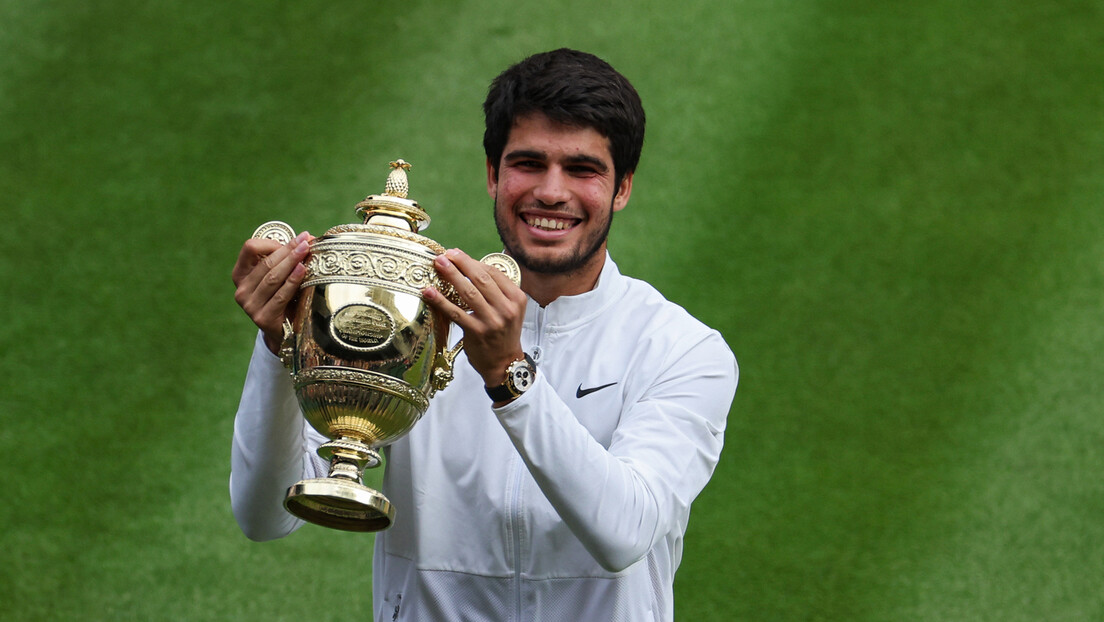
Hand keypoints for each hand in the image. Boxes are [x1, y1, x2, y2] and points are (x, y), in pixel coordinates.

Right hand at [232, 231, 312, 353]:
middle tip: (305, 241)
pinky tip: (302, 270)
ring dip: (291, 262)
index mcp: (240, 274)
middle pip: (266, 263)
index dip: (271, 242)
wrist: (283, 332)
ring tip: (305, 251)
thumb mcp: (279, 277)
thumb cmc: (283, 298)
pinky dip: (292, 281)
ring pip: (272, 277)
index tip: (292, 241)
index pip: (249, 248)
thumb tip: (305, 238)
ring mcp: (249, 305)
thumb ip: (285, 259)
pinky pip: (280, 295)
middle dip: (288, 250)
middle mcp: (241, 289)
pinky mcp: (262, 317)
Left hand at [423, 249, 527, 388]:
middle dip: (461, 263)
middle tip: (446, 254)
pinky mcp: (477, 332)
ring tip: (438, 264)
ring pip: (469, 292)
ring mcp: (492, 321)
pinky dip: (441, 301)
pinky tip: (429, 292)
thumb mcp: (510, 309)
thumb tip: (470, 266)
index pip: (493, 272)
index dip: (473, 261)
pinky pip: (456, 312)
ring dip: (451, 276)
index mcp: (516, 298)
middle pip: (481, 279)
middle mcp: (507, 308)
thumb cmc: (504, 333)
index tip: (457, 254)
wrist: (505, 362)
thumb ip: (496, 290)